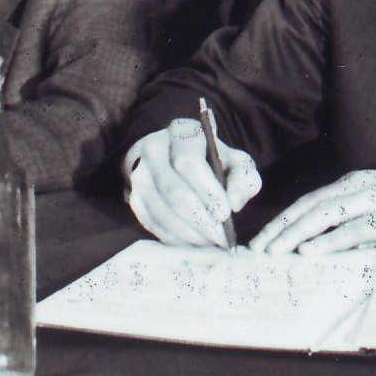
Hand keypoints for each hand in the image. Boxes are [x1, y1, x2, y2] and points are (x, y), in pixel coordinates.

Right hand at [122, 117, 261, 247]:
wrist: (178, 158)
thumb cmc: (212, 161)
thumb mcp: (234, 162)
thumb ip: (243, 179)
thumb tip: (234, 203)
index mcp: (182, 132)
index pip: (189, 163)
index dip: (207, 191)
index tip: (225, 213)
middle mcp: (153, 148)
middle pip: (173, 190)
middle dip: (199, 219)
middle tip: (220, 238)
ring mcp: (138, 172)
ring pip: (159, 209)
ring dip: (187, 233)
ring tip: (209, 243)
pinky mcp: (133, 195)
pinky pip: (149, 221)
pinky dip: (172, 237)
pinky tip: (191, 242)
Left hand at [251, 168, 375, 254]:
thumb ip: (359, 218)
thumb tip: (332, 243)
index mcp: (356, 181)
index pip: (310, 200)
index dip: (284, 219)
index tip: (263, 237)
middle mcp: (359, 186)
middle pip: (308, 207)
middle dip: (279, 228)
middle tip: (256, 248)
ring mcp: (374, 200)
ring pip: (322, 217)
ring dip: (293, 236)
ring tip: (272, 252)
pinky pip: (351, 231)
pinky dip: (326, 242)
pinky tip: (307, 252)